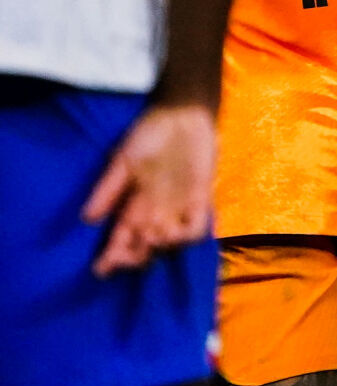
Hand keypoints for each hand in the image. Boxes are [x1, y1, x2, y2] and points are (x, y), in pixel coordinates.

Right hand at [82, 103, 216, 276]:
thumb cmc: (149, 135)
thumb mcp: (123, 160)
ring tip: (151, 238)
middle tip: (129, 257)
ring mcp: (179, 206)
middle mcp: (156, 211)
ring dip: (159, 245)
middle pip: (144, 245)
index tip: (101, 270)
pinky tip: (176, 232)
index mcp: (134, 204)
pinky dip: (186, 235)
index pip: (121, 236)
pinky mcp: (200, 198)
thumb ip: (108, 189)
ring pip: (168, 241)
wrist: (182, 116)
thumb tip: (87, 218)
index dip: (112, 255)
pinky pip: (196, 227)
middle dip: (134, 257)